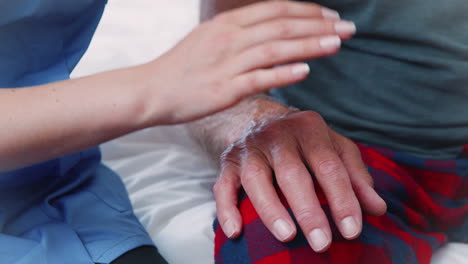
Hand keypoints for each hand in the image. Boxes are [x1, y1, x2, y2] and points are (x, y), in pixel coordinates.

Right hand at [149, 1, 355, 123]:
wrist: (152, 91)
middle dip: (318, 24)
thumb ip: (239, 34)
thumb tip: (269, 34)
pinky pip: (260, 78)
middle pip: (281, 25)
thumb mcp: (209, 39)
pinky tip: (306, 70)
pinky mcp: (225, 89)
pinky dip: (284, 73)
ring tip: (338, 42)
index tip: (330, 16)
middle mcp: (230, 37)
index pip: (275, 10)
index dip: (306, 11)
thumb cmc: (182, 67)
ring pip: (276, 48)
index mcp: (227, 23)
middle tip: (348, 27)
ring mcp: (228, 63)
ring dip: (309, 44)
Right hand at [214, 111, 386, 251]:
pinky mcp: (229, 161)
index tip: (352, 230)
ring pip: (256, 178)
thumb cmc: (303, 139)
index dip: (342, 198)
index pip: (328, 165)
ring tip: (287, 236)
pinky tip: (235, 231)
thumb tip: (377, 208)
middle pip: (292, 172)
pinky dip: (226, 208)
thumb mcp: (333, 147)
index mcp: (309, 128)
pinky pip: (223, 184)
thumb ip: (355, 175)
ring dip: (270, 208)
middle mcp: (277, 135)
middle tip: (322, 243)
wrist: (259, 117)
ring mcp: (250, 148)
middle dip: (308, 209)